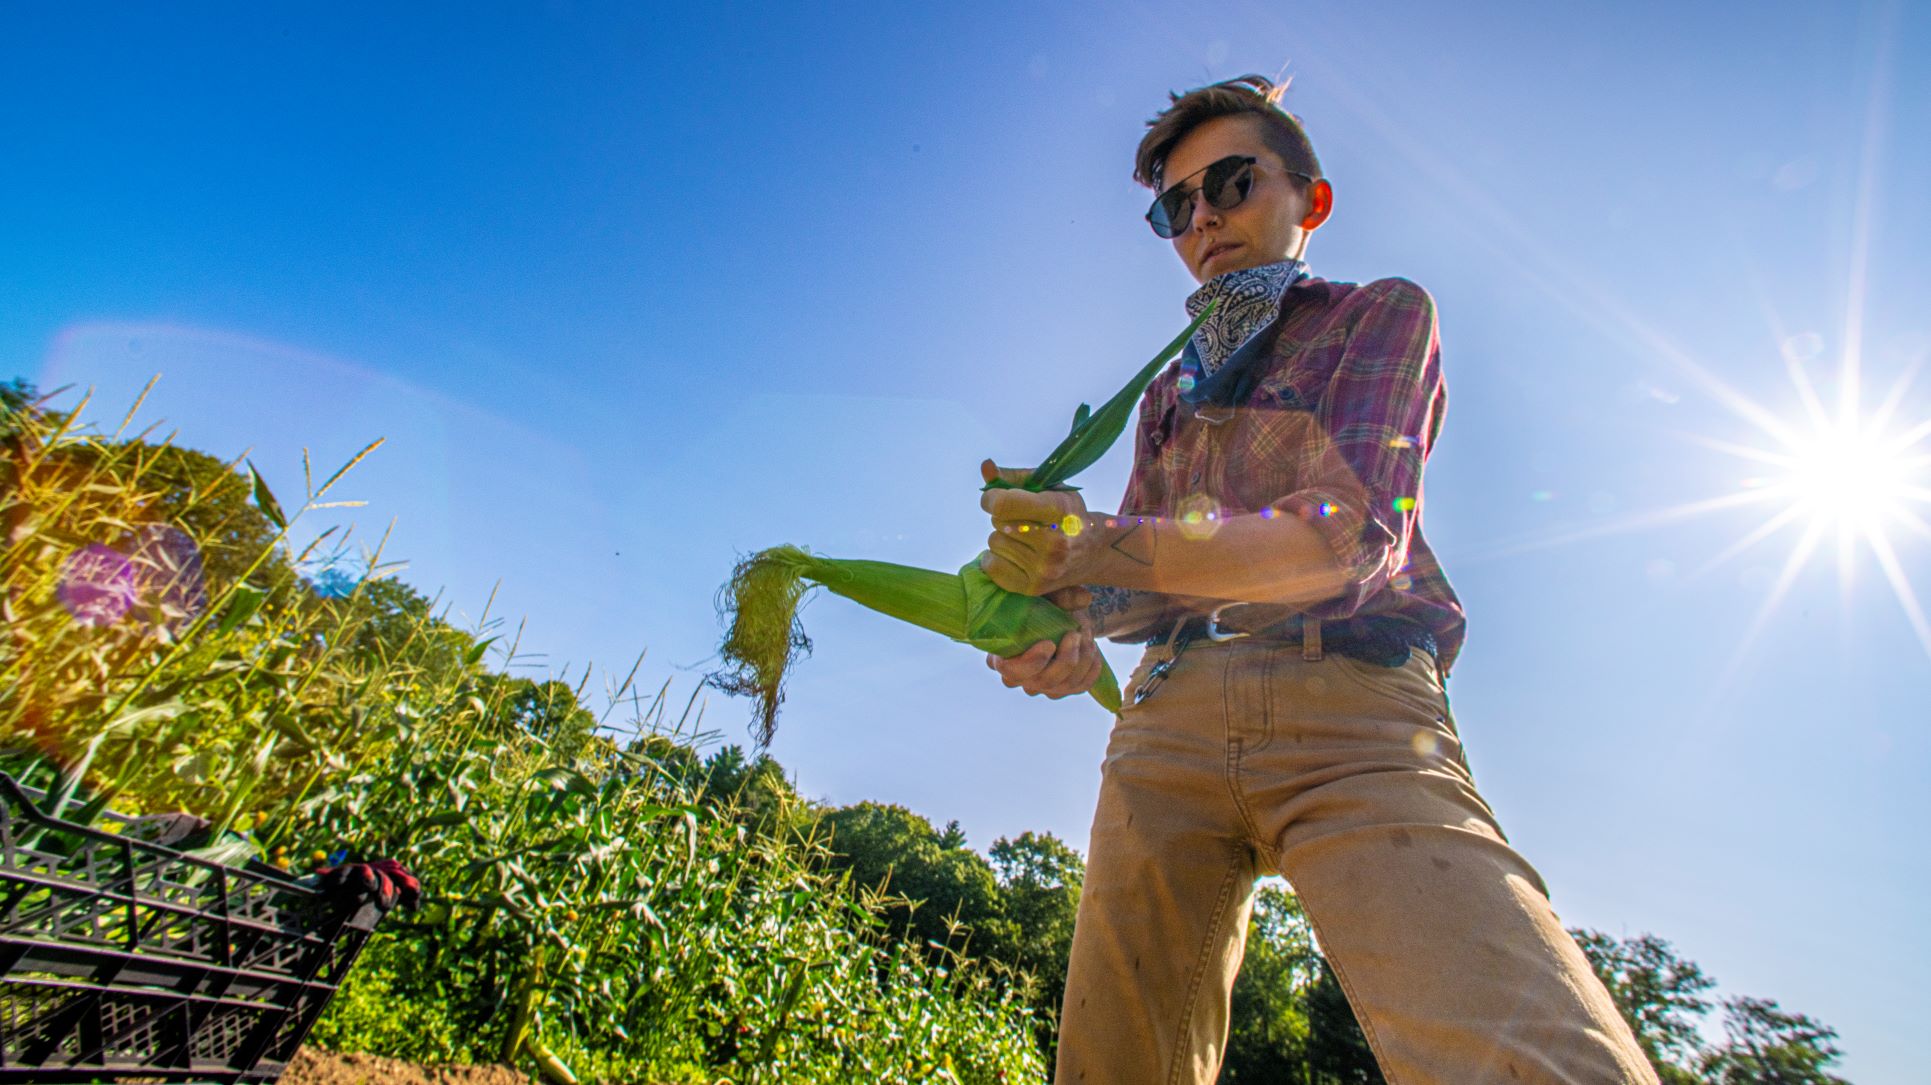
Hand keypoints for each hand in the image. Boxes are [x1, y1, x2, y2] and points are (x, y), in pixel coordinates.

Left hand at [978, 459, 1095, 595]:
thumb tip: (986, 466)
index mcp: (1058, 511)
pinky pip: (991, 566)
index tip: (995, 498)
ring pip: (993, 543)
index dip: (992, 499)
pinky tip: (1015, 553)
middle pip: (997, 523)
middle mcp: (1053, 543)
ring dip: (1002, 537)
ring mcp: (1044, 569)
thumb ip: (1014, 477)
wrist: (1093, 550)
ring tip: (1024, 538)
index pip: (1003, 505)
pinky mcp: (1033, 588)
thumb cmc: (1066, 512)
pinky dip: (996, 558)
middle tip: (1023, 520)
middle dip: (1003, 517)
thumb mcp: (1049, 487)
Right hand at [986, 586, 1102, 698]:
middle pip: (1043, 682)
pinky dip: (1091, 668)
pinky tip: (1092, 649)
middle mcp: (1019, 677)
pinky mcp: (1060, 689)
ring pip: (1064, 686)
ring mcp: (1040, 686)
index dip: (1032, 662)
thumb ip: (1059, 596)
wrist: (1057, 617)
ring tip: (1085, 634)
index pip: (1011, 670)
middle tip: (1076, 634)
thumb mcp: (1046, 595)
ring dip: (1082, 659)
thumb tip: (1084, 599)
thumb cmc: (1042, 604)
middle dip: (1065, 659)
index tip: (1050, 643)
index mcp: (1002, 654)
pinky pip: (1080, 687)